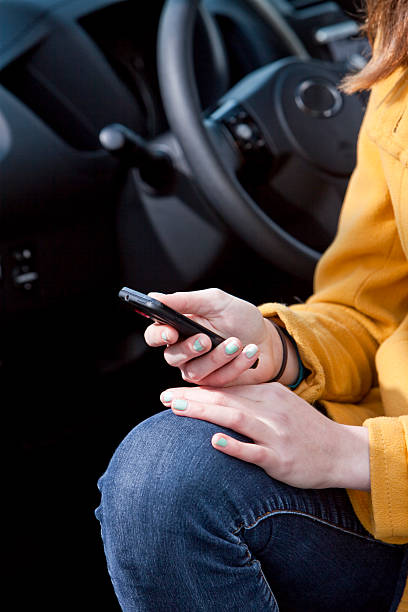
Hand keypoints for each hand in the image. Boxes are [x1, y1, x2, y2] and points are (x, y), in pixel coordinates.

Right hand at [144, 288, 298, 386]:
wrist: (267, 340)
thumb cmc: (239, 318)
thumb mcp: (215, 302)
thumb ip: (185, 301)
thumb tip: (153, 298)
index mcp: (178, 328)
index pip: (154, 335)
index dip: (158, 336)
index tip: (171, 332)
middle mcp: (183, 352)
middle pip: (171, 357)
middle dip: (190, 349)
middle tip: (207, 340)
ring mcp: (198, 370)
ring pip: (195, 372)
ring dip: (218, 357)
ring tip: (237, 342)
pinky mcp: (214, 385)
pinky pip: (218, 380)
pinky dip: (236, 365)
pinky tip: (250, 352)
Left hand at [160, 383, 370, 490]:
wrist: (341, 452)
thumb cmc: (305, 429)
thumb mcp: (281, 404)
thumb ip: (252, 399)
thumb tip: (216, 396)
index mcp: (269, 393)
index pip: (226, 387)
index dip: (196, 388)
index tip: (171, 392)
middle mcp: (271, 409)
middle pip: (225, 398)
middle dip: (192, 397)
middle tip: (164, 399)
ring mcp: (276, 433)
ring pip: (235, 417)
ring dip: (204, 412)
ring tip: (178, 410)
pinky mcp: (281, 458)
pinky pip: (255, 451)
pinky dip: (234, 446)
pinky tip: (214, 442)